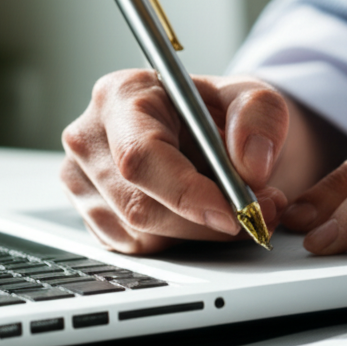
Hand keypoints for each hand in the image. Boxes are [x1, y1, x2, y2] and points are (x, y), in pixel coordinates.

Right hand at [61, 70, 290, 253]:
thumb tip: (252, 165)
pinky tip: (205, 214)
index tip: (231, 212)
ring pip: (142, 235)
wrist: (215, 132)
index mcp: (121, 96)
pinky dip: (184, 240)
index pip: (140, 156)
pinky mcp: (96, 216)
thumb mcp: (256, 98)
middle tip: (259, 212)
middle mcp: (91, 138)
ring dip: (202, 232)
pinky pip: (140, 249)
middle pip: (139, 206)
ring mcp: (85, 182)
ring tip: (239, 206)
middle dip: (206, 220)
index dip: (186, 193)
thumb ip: (261, 118)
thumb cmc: (224, 113)